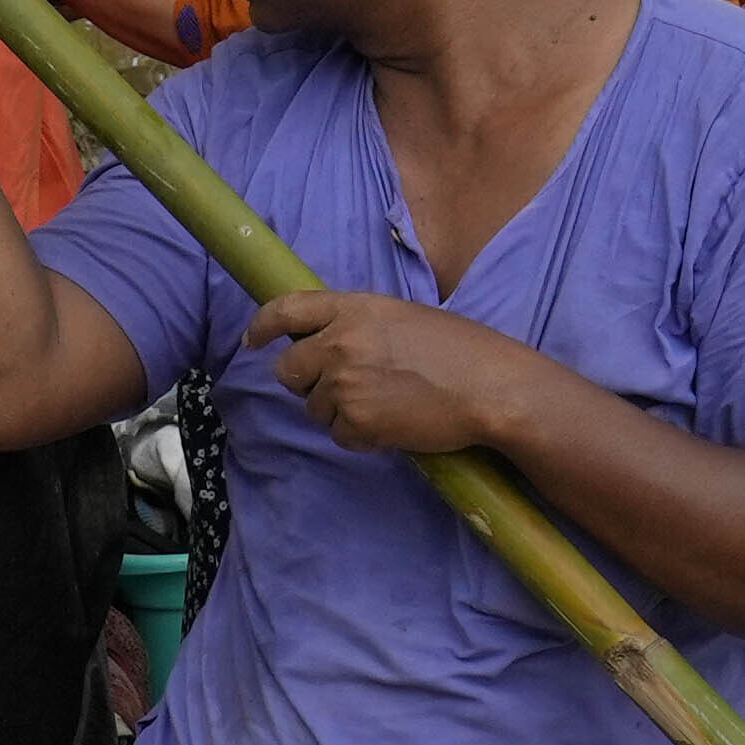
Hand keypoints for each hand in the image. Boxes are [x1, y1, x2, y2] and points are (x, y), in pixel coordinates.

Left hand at [244, 286, 565, 463]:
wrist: (491, 388)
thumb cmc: (460, 351)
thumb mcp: (403, 318)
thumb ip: (359, 325)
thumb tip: (325, 344)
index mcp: (354, 308)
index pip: (287, 309)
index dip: (263, 326)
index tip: (253, 340)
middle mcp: (340, 342)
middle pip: (288, 370)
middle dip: (305, 383)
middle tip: (339, 389)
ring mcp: (345, 383)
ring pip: (314, 407)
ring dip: (340, 411)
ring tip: (386, 404)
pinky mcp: (356, 421)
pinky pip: (340, 435)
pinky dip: (361, 436)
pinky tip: (394, 424)